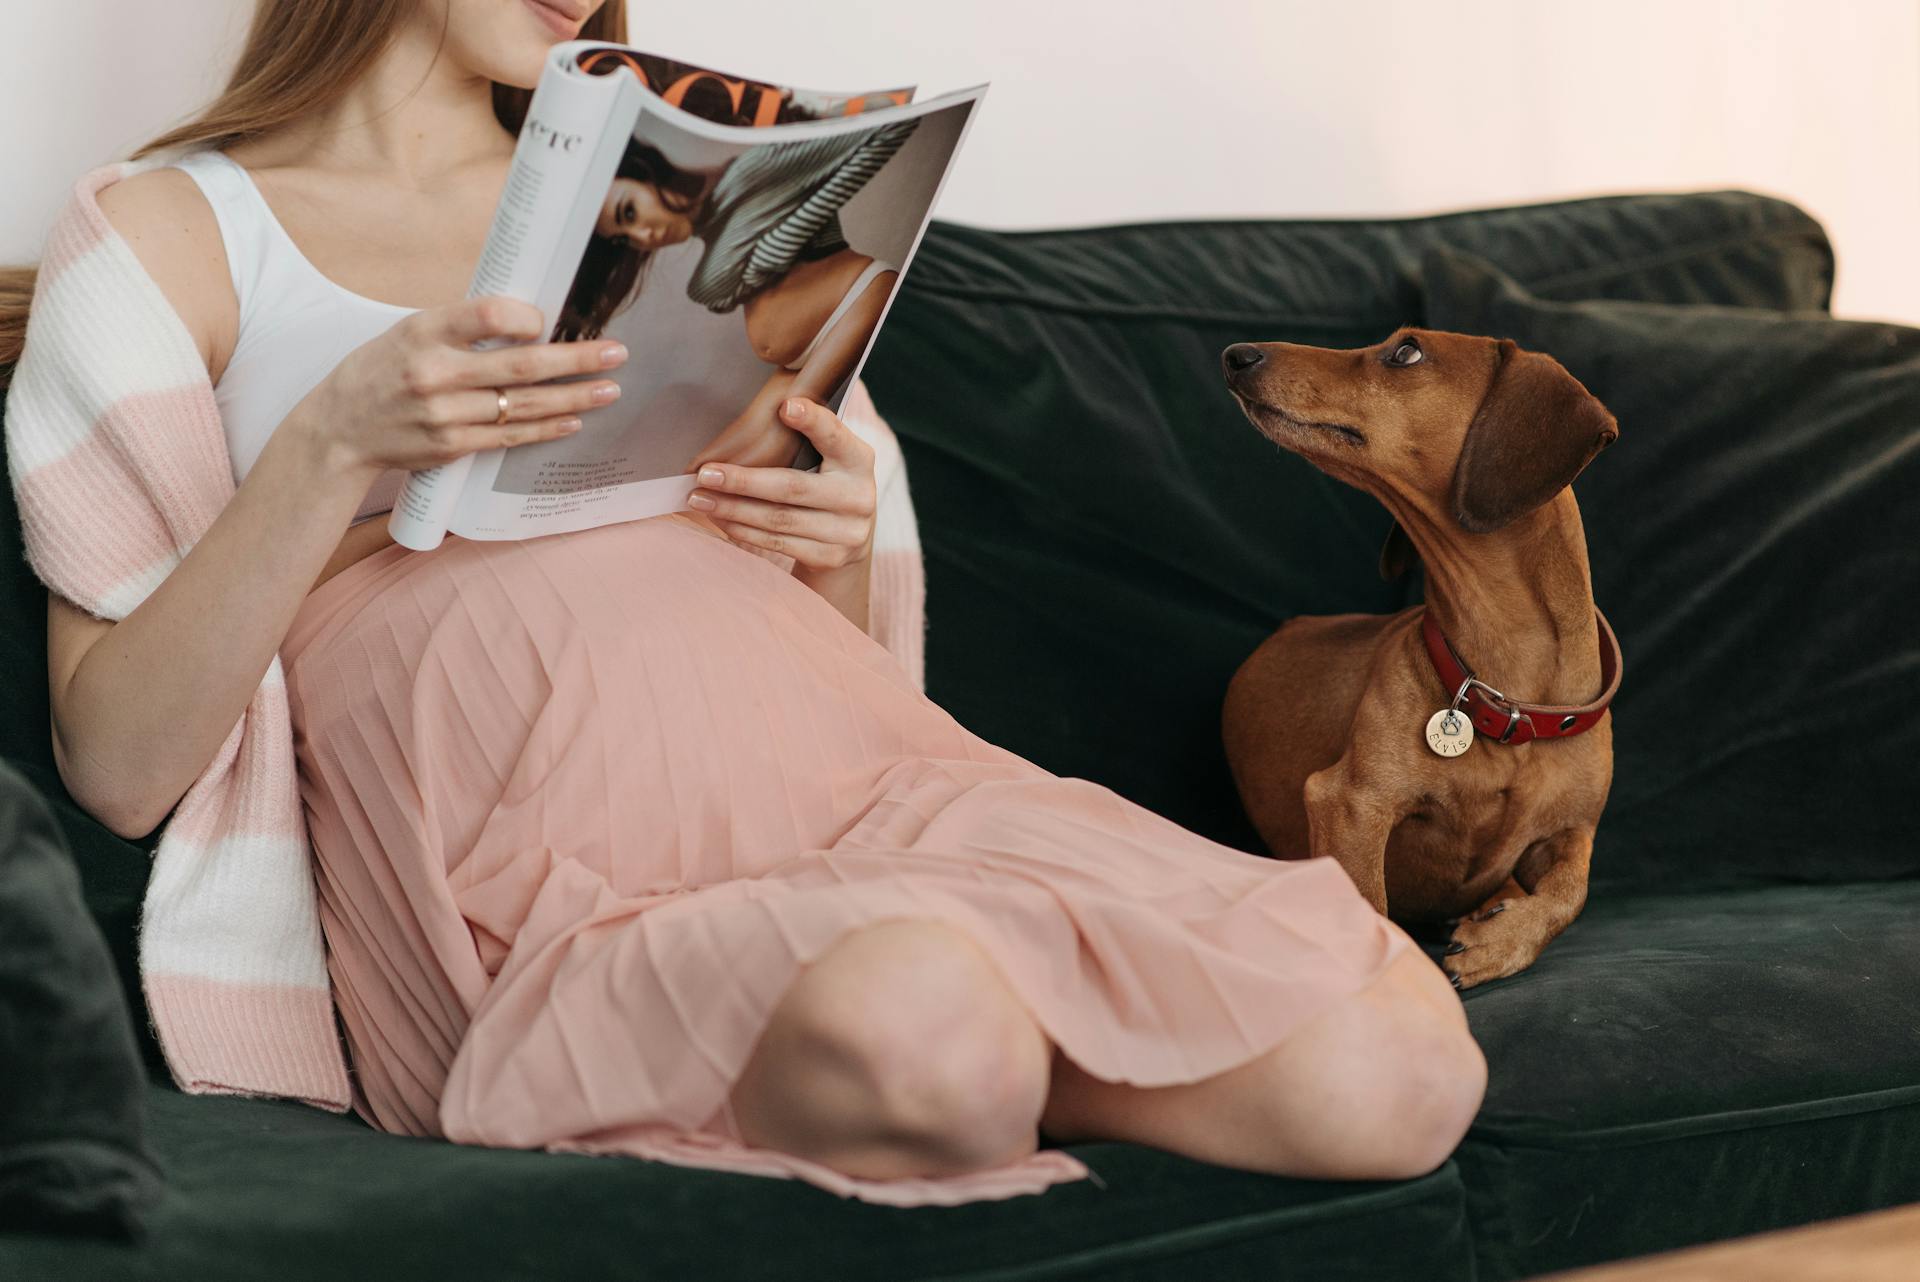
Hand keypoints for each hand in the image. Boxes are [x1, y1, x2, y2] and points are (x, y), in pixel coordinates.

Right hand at [297, 295, 628, 480]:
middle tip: (618, 353)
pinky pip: (510, 437)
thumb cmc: (383, 370)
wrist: (340, 430)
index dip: (527, 317)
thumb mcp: (411, 331)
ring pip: (523, 405)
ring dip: (574, 398)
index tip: (550, 320)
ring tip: (610, 389)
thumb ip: (462, 327)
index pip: (487, 315)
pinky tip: (576, 420)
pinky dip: (546, 428)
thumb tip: (528, 319)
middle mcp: (435, 372)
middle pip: (520, 366)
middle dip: (577, 360)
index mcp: (424, 331)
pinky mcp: (453, 446)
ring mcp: (445, 414)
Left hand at [686, 397, 875, 572]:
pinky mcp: (830, 557)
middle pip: (793, 486)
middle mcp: (857, 495)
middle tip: (705, 474)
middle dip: (743, 481)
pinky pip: (778, 543)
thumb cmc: (828, 483)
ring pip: (778, 519)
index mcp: (858, 459)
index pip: (835, 436)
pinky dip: (744, 530)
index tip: (785, 407)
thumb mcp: (831, 458)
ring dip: (733, 509)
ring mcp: (846, 531)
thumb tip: (745, 424)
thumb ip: (807, 438)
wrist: (852, 539)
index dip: (813, 422)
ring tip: (700, 498)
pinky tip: (720, 519)